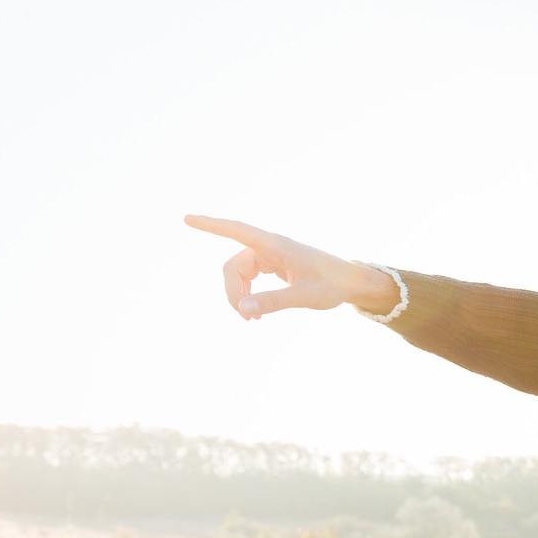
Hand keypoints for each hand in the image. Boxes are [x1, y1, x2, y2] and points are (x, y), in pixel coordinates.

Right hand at [184, 215, 397, 319]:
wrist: (351, 282)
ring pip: (238, 273)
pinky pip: (248, 277)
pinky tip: (255, 313)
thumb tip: (242, 309)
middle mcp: (269, 247)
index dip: (210, 225)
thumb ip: (273, 302)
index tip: (187, 218)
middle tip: (247, 319)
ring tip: (252, 319)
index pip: (236, 230)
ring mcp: (270, 255)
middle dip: (233, 292)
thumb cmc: (332, 284)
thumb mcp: (304, 296)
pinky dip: (247, 294)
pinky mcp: (272, 264)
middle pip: (233, 267)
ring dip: (239, 296)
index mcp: (276, 246)